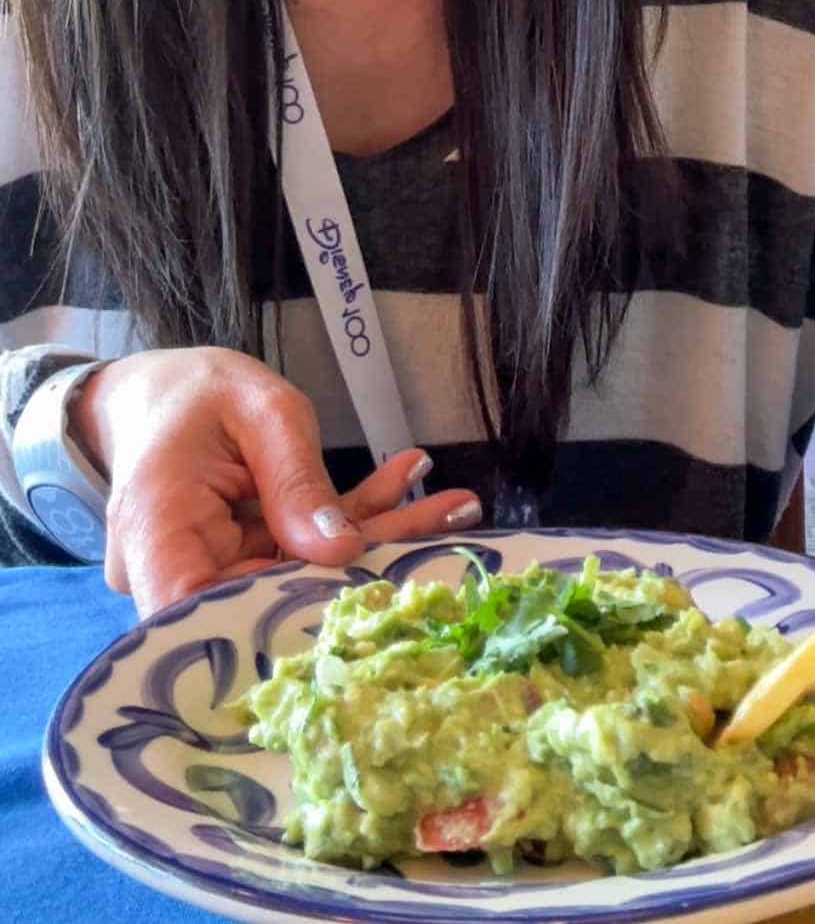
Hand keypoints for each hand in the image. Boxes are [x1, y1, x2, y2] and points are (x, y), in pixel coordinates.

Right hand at [71, 347, 481, 616]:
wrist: (163, 390)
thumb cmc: (198, 390)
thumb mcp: (261, 412)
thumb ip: (298, 480)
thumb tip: (343, 550)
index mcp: (157, 529)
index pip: (198, 616)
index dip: (274, 629)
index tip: (359, 607)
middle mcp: (173, 570)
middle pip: (265, 600)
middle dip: (360, 576)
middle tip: (444, 545)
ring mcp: (208, 574)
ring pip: (295, 580)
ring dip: (374, 544)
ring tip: (452, 507)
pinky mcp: (238, 566)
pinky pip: (297, 558)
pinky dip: (352, 526)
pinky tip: (409, 486)